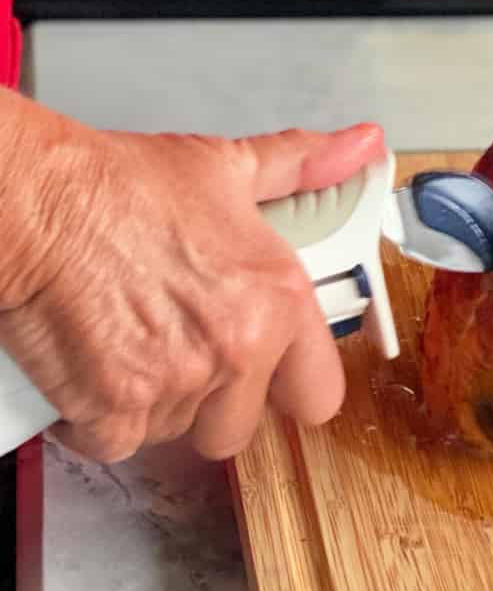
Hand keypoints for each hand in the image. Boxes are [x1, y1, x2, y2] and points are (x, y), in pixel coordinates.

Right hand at [0, 103, 383, 462]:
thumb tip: (361, 146)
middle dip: (209, 405)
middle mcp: (237, 351)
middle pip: (237, 429)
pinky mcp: (114, 412)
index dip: (287, 389)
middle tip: (177, 355)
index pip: (318, 395)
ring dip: (152, 406)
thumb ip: (298, 168)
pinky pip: (114, 444)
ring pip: (174, 435)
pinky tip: (87, 371)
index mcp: (277, 302)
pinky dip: (94, 421)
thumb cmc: (116, 187)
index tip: (268, 379)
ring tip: (128, 347)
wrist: (34, 203)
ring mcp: (176, 386)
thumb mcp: (223, 168)